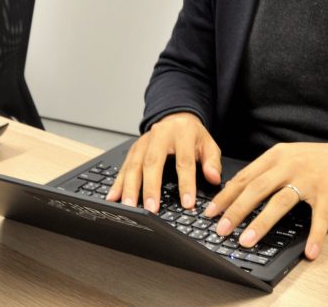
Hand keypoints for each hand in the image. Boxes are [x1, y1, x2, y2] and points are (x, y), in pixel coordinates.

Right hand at [106, 112, 221, 213]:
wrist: (177, 118)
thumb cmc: (193, 136)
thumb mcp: (208, 144)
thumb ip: (212, 161)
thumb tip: (214, 178)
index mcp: (182, 132)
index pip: (184, 161)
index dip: (186, 183)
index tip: (187, 202)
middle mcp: (159, 135)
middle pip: (153, 162)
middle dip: (150, 187)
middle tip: (150, 209)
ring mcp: (144, 141)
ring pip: (134, 165)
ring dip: (130, 188)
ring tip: (129, 207)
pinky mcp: (133, 149)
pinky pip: (123, 166)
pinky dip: (118, 183)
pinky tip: (113, 197)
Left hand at [202, 142, 327, 260]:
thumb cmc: (315, 160)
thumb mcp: (287, 156)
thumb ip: (264, 170)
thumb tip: (236, 190)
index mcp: (276, 156)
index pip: (245, 177)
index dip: (226, 196)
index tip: (210, 212)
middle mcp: (290, 166)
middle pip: (257, 189)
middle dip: (236, 210)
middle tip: (221, 229)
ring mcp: (309, 180)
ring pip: (281, 202)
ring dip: (262, 223)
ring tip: (247, 240)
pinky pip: (319, 218)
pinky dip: (315, 236)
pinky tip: (309, 251)